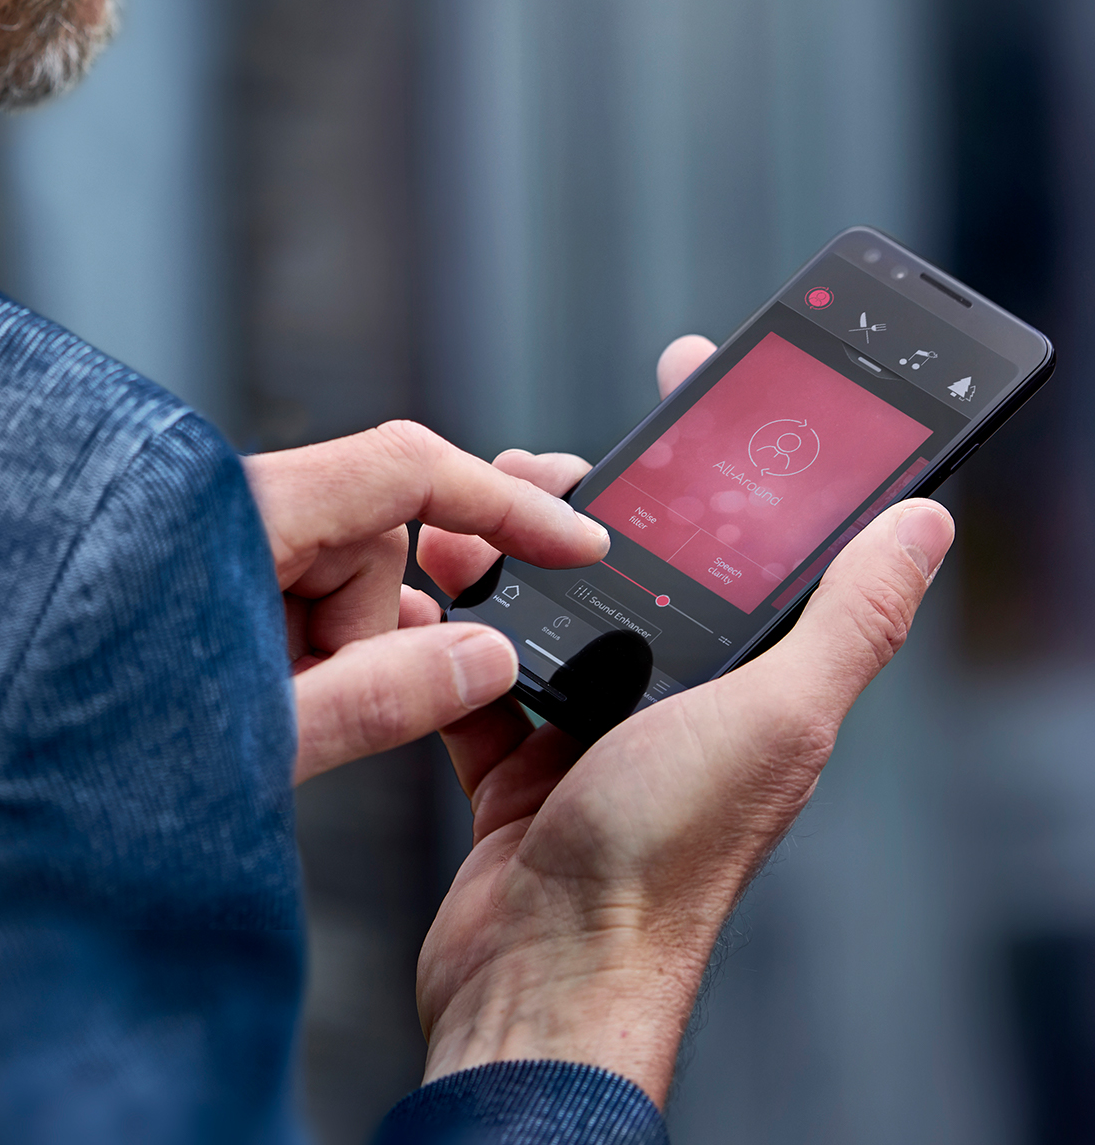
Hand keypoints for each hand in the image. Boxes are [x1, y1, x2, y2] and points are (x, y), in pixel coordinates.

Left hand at [243, 421, 610, 782]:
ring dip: (337, 653)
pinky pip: (298, 595)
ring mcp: (226, 541)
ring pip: (344, 577)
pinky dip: (305, 652)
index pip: (408, 469)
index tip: (576, 543)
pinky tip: (268, 704)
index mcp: (251, 514)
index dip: (505, 505)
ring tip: (277, 717)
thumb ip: (374, 700)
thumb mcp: (255, 736)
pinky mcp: (214, 573)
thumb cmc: (99, 746)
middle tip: (318, 707)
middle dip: (376, 632)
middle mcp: (237, 508)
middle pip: (378, 542)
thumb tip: (487, 661)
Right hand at [413, 335, 955, 1105]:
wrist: (542, 975)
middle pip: (625, 562)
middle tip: (534, 465)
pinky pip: (477, 667)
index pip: (740, 540)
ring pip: (543, 604)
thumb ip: (849, 618)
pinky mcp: (512, 757)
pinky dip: (449, 631)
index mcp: (743, 682)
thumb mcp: (777, 716)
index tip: (694, 379)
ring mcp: (590, 727)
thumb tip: (927, 525)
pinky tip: (427, 601)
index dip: (720, 455)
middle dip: (579, 498)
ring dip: (501, 555)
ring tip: (460, 526)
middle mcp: (672, 698)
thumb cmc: (662, 860)